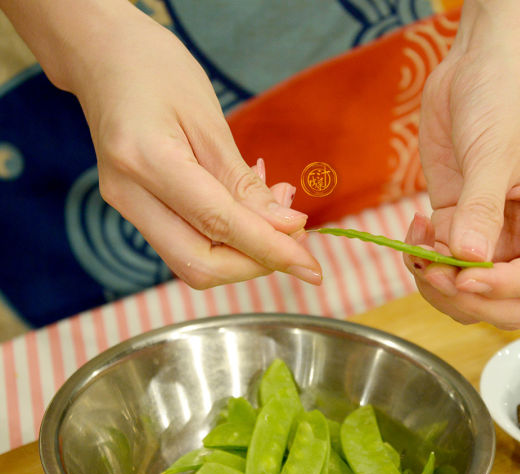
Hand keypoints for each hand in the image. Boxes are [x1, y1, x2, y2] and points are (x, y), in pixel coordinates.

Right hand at [2, 0, 321, 287]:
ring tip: (279, 213)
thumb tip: (285, 228)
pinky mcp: (135, 210)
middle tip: (297, 238)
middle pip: (199, 265)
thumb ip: (243, 182)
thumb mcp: (210, 119)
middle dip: (256, 263)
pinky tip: (251, 210)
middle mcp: (128, 193)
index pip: (218, 224)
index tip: (311, 264)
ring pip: (192, 262)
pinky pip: (186, 242)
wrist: (102, 56)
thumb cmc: (156, 69)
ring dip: (245, 253)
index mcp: (146, 159)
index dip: (270, 249)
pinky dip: (227, 239)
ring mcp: (127, 206)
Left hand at [408, 1, 519, 328]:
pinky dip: (423, 261)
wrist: (478, 66)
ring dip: (439, 285)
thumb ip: (482, 208)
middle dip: (470, 298)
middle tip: (435, 272)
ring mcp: (494, 234)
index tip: (464, 278)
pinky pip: (444, 265)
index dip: (505, 287)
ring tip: (418, 250)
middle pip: (511, 301)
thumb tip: (469, 261)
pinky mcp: (460, 224)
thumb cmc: (506, 98)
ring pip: (472, 292)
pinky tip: (413, 229)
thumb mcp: (495, 152)